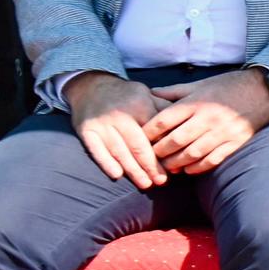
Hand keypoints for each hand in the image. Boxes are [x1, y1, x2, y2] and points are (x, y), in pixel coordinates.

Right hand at [68, 72, 168, 187]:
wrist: (91, 86)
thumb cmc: (126, 95)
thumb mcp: (146, 95)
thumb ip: (163, 110)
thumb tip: (182, 126)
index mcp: (139, 105)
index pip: (155, 132)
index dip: (164, 150)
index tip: (173, 165)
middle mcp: (121, 115)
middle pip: (138, 145)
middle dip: (150, 165)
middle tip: (161, 181)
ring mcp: (102, 124)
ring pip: (119, 150)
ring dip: (132, 170)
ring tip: (145, 183)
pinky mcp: (86, 131)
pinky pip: (96, 150)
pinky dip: (106, 163)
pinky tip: (117, 175)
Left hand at [142, 70, 268, 174]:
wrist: (264, 90)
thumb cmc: (228, 86)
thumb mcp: (200, 84)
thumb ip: (174, 92)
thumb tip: (149, 95)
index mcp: (197, 102)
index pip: (164, 120)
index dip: (148, 132)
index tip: (140, 139)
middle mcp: (208, 117)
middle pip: (175, 140)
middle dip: (159, 151)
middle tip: (150, 157)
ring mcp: (222, 132)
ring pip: (191, 154)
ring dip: (175, 163)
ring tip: (167, 165)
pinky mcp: (235, 142)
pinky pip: (211, 160)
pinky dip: (196, 168)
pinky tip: (188, 169)